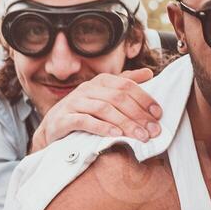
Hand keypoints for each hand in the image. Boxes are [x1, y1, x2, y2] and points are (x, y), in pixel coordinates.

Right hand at [31, 69, 161, 151]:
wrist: (52, 128)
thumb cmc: (82, 112)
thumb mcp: (104, 96)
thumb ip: (125, 84)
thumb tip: (149, 73)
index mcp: (99, 81)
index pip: (126, 85)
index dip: (144, 99)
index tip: (158, 114)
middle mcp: (86, 89)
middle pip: (117, 98)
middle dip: (138, 115)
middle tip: (153, 131)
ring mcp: (74, 103)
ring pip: (104, 109)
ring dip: (125, 123)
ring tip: (139, 136)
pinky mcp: (63, 119)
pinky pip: (85, 121)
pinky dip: (102, 128)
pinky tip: (116, 135)